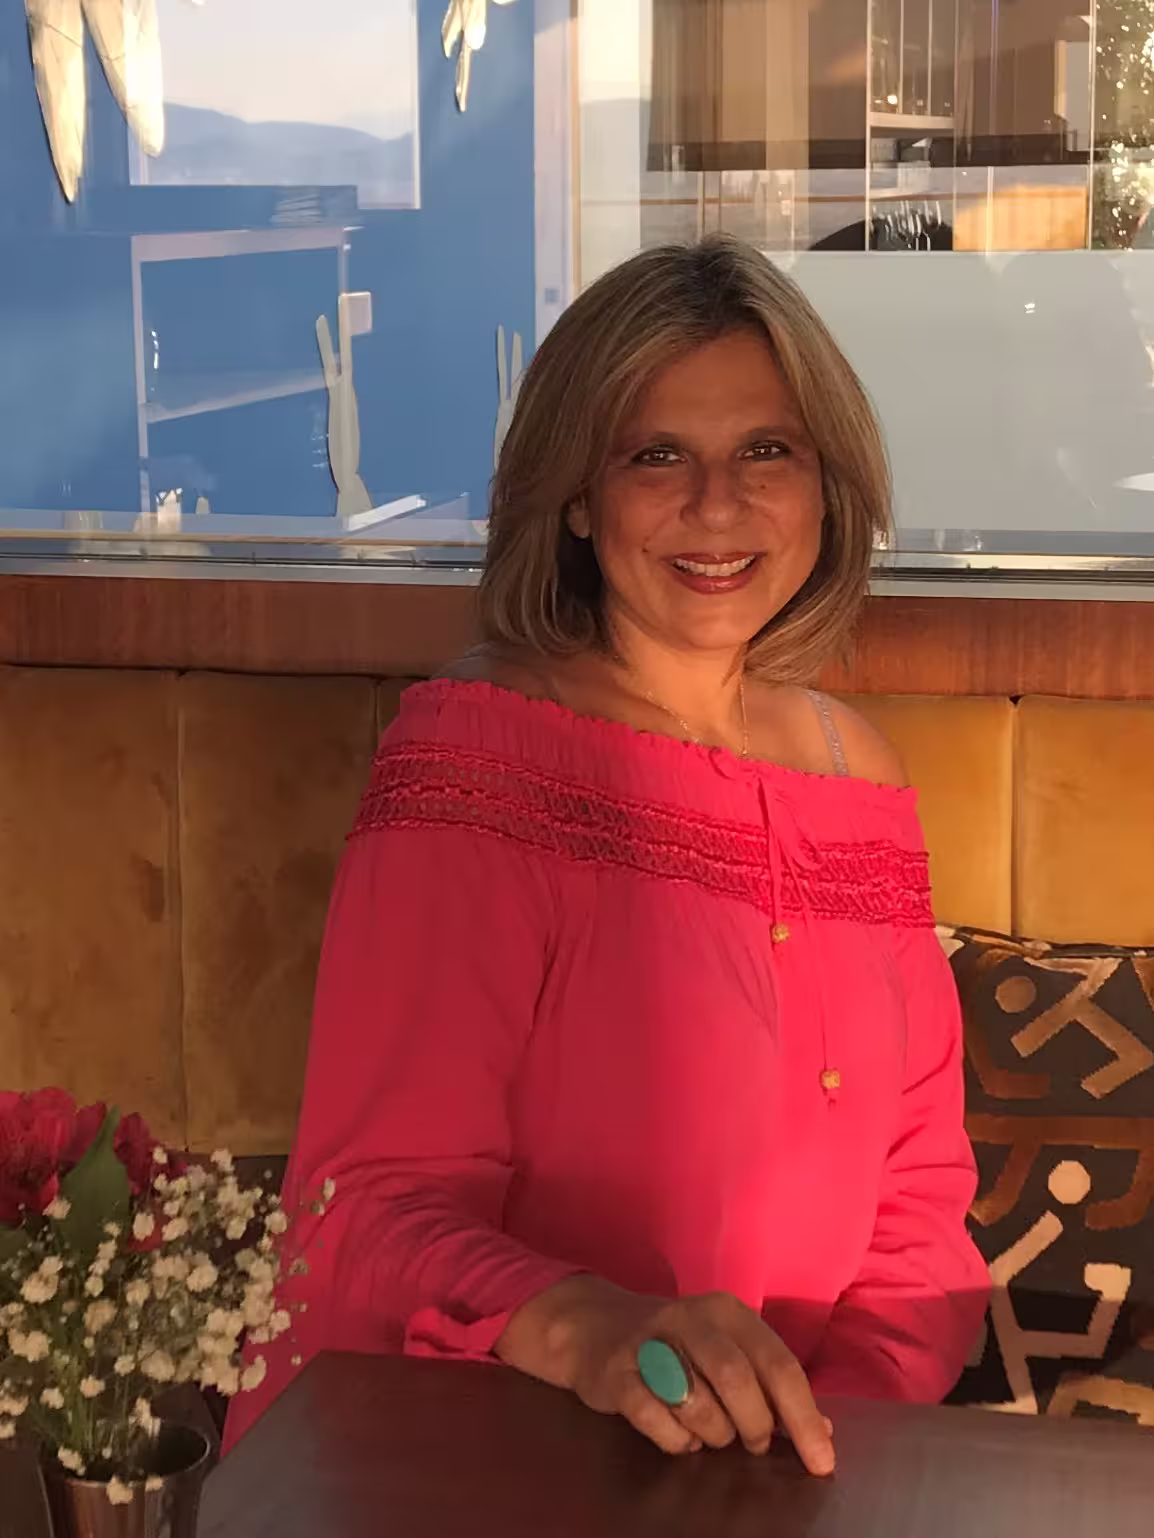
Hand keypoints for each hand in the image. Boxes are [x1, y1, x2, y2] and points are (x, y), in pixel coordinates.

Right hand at [497, 1277, 834, 1472]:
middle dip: (754, 1425)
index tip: (821, 1462)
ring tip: (711, 1433)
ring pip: (698, 1401)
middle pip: (738, 1380)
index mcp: (729, 1313)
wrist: (596, 1327)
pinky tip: (679, 1434)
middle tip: (753, 1444)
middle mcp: (692, 1318)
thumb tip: (823, 1430)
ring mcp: (650, 1342)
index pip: (779, 1366)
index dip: (804, 1419)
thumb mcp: (728, 1352)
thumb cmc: (677, 1347)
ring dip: (714, 1433)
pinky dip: (676, 1439)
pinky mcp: (617, 1371)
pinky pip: (656, 1419)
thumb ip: (772, 1386)